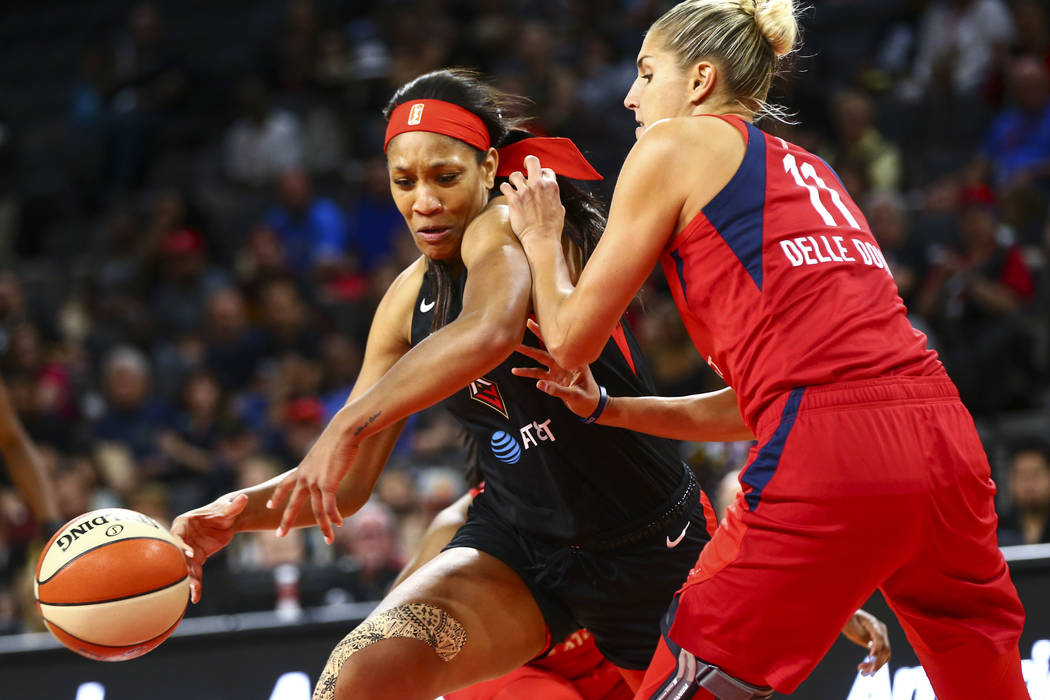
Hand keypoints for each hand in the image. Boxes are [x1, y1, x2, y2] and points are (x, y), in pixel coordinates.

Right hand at [170, 493, 248, 603]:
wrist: (228, 519)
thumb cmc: (224, 510)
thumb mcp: (229, 509)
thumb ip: (235, 506)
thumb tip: (244, 497)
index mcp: (184, 523)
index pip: (178, 535)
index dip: (182, 545)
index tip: (190, 555)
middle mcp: (182, 537)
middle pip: (179, 554)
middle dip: (183, 567)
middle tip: (189, 579)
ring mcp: (188, 549)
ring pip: (186, 566)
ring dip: (189, 579)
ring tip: (194, 591)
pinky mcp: (196, 558)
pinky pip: (195, 572)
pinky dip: (196, 584)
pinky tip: (196, 598)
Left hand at [267, 414, 359, 543]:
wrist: (343, 431)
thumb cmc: (337, 437)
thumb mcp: (323, 452)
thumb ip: (321, 462)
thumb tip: (326, 463)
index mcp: (302, 469)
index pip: (284, 485)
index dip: (277, 496)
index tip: (270, 505)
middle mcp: (305, 477)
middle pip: (294, 504)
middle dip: (286, 521)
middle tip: (280, 535)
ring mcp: (315, 481)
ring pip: (317, 511)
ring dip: (324, 527)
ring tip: (329, 540)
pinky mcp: (328, 483)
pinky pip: (330, 506)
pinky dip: (334, 516)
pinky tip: (339, 524)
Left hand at [499, 155, 564, 244]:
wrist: (541, 239)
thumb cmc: (552, 228)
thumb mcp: (560, 209)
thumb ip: (554, 197)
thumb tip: (552, 194)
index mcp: (551, 186)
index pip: (546, 170)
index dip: (541, 174)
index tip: (537, 179)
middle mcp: (538, 185)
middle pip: (531, 161)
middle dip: (526, 163)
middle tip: (524, 168)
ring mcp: (525, 191)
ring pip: (515, 174)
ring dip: (514, 180)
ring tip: (514, 186)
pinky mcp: (514, 200)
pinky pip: (504, 186)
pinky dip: (505, 189)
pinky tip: (507, 194)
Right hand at [511, 319, 598, 416]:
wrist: (591, 407)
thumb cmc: (588, 399)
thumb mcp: (576, 395)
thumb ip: (557, 390)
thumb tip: (538, 384)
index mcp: (574, 361)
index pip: (561, 345)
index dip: (550, 333)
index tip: (543, 322)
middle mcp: (565, 362)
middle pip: (548, 347)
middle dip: (537, 334)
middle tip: (525, 323)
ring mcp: (558, 370)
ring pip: (540, 358)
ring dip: (528, 353)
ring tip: (515, 347)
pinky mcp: (553, 379)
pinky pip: (537, 373)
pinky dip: (527, 372)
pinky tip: (515, 371)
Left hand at [841, 609, 890, 675]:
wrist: (846, 615)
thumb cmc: (847, 618)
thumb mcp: (851, 626)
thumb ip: (862, 636)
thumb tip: (872, 649)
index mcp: (875, 623)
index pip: (879, 638)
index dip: (876, 649)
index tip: (869, 658)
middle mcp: (881, 630)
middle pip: (885, 649)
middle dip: (876, 662)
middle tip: (864, 671)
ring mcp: (882, 637)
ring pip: (884, 655)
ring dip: (875, 665)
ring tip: (863, 673)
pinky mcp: (878, 643)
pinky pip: (880, 656)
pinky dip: (874, 663)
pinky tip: (863, 668)